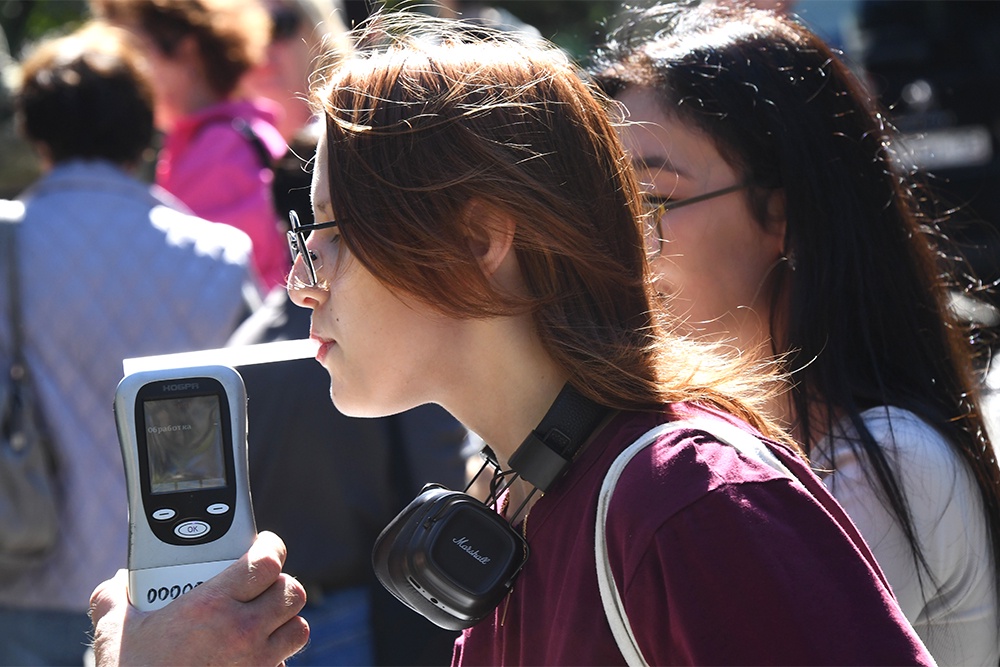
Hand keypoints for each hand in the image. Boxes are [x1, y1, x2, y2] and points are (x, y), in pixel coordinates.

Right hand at [89, 531, 308, 666]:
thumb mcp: (117, 633)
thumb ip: (114, 599)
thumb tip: (116, 582)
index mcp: (212, 606)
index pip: (267, 562)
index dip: (271, 547)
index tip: (264, 544)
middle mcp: (242, 632)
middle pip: (292, 592)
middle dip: (281, 584)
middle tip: (262, 584)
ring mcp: (256, 663)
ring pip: (298, 629)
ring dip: (285, 621)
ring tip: (263, 619)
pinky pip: (283, 665)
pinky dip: (274, 657)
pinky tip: (250, 656)